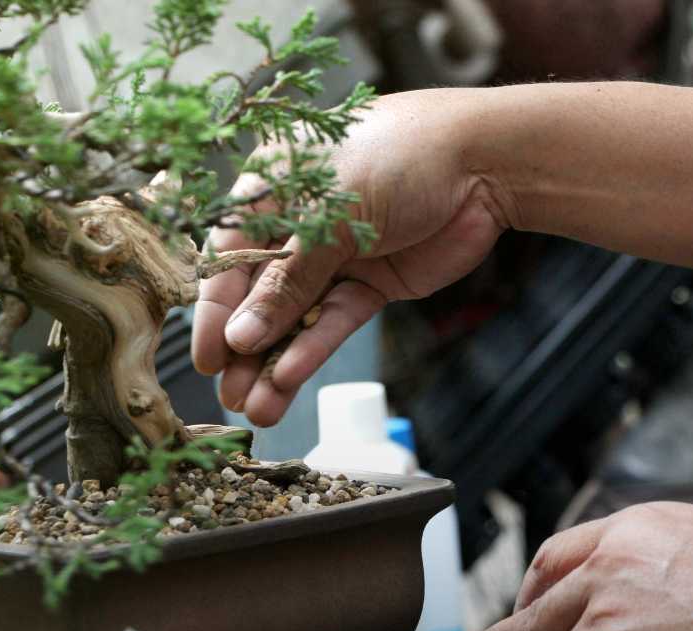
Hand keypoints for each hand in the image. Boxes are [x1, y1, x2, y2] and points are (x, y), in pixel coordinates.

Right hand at [192, 89, 507, 425]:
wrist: (484, 159)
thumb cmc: (397, 157)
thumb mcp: (328, 214)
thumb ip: (286, 280)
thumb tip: (242, 337)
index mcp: (270, 190)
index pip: (228, 258)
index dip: (215, 311)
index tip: (207, 359)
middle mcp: (296, 226)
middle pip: (258, 295)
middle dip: (243, 349)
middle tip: (228, 399)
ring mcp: (335, 257)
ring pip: (295, 317)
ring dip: (275, 363)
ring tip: (257, 411)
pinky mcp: (371, 283)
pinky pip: (333, 321)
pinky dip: (313, 350)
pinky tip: (290, 381)